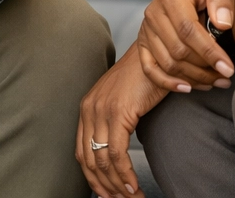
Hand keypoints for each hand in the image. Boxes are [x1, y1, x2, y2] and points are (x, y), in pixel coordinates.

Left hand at [77, 43, 165, 197]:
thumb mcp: (120, 102)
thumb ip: (113, 123)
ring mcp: (102, 110)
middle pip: (90, 162)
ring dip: (117, 186)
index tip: (107, 195)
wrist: (152, 51)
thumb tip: (116, 156)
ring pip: (103, 161)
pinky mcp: (118, 112)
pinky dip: (124, 175)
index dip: (93, 180)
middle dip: (105, 188)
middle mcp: (89, 109)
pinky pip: (117, 153)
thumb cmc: (141, 77)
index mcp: (87, 108)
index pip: (82, 154)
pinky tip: (133, 186)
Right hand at [137, 0, 234, 92]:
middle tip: (227, 77)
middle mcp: (154, 11)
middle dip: (205, 69)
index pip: (188, 29)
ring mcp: (147, 28)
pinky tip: (188, 88)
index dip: (209, 52)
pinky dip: (168, 83)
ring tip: (216, 82)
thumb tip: (222, 23)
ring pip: (168, 63)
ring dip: (193, 78)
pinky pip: (150, 69)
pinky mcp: (144, 43)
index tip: (228, 68)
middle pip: (178, 50)